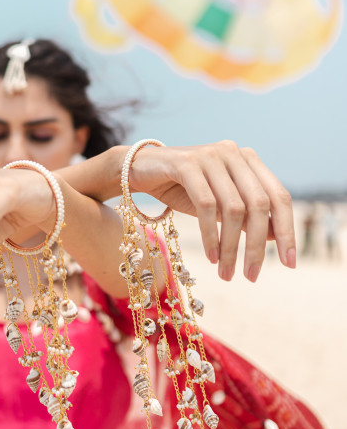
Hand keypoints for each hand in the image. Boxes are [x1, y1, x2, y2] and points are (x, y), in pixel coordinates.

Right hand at [129, 140, 294, 281]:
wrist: (139, 170)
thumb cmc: (184, 189)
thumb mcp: (220, 206)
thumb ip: (248, 217)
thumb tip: (280, 238)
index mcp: (248, 160)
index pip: (279, 196)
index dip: (287, 230)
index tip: (289, 263)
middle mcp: (234, 152)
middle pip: (259, 204)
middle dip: (257, 245)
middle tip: (251, 276)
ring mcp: (211, 155)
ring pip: (233, 208)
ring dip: (231, 247)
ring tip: (226, 273)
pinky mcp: (186, 163)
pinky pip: (206, 205)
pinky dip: (210, 235)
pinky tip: (210, 256)